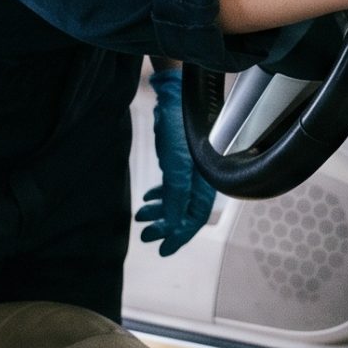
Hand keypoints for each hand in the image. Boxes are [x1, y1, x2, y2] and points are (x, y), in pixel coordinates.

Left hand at [134, 66, 213, 255]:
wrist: (173, 98)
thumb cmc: (180, 128)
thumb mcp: (177, 165)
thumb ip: (176, 195)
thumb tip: (172, 223)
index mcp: (205, 182)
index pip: (195, 218)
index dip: (180, 236)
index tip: (163, 249)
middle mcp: (200, 179)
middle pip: (184, 213)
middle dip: (165, 227)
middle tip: (145, 236)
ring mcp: (189, 171)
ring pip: (175, 201)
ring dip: (159, 213)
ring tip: (141, 218)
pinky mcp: (178, 161)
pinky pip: (170, 187)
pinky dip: (159, 197)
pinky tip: (148, 199)